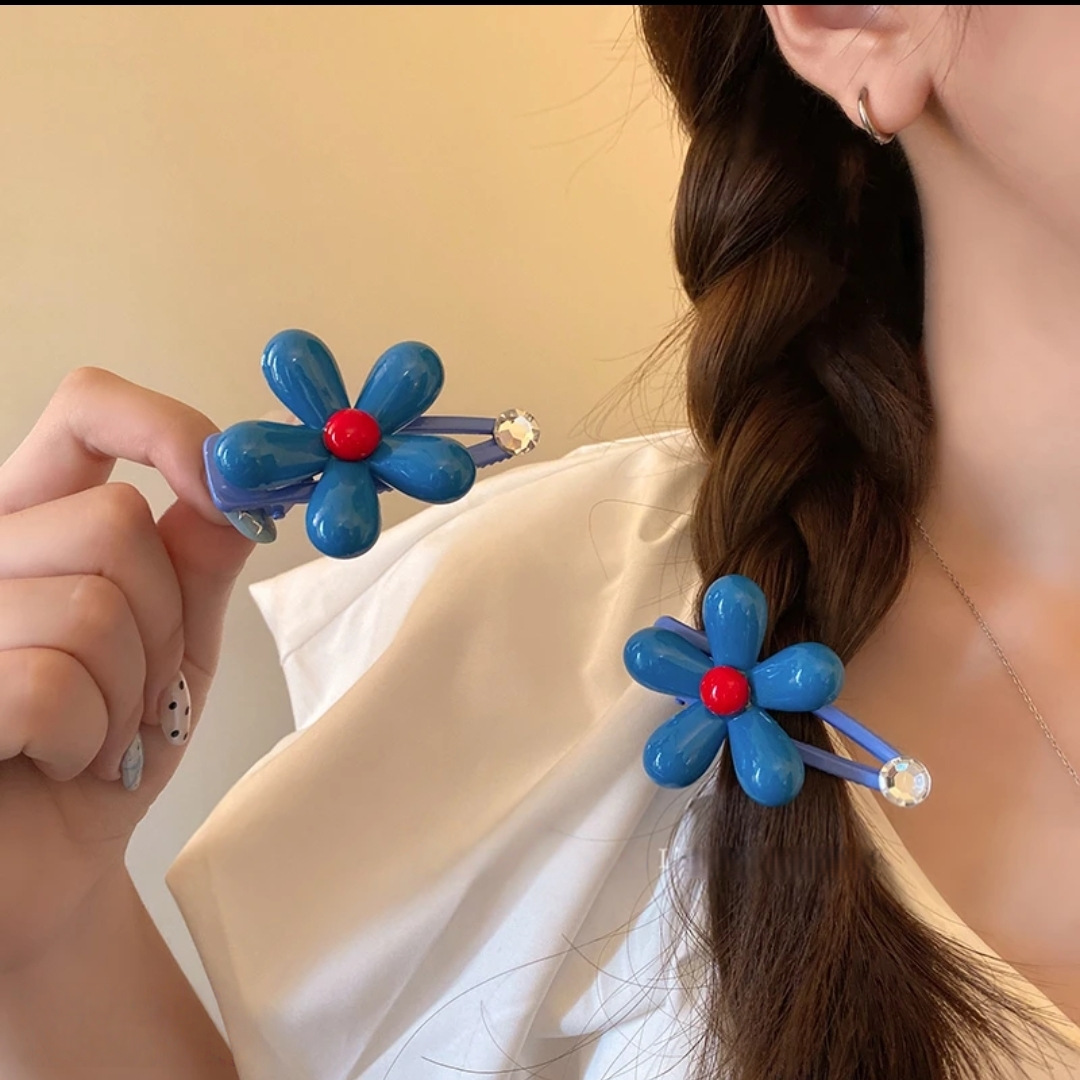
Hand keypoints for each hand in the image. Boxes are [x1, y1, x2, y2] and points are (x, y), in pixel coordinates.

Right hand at [0, 367, 254, 970]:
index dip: (170, 429)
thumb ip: (196, 563)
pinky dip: (89, 738)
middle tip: (140, 690)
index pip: (87, 410)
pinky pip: (50, 681)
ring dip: (130, 691)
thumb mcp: (174, 647)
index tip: (233, 493)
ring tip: (99, 734)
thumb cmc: (106, 756)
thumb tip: (238, 490)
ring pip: (93, 603)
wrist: (50, 873)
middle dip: (164, 622)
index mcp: (33, 521)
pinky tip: (62, 764)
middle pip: (115, 521)